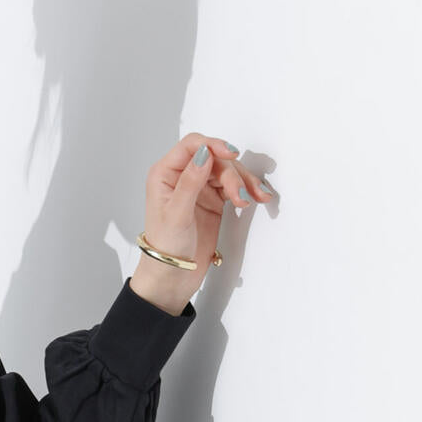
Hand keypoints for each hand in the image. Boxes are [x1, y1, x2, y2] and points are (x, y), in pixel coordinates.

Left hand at [141, 132, 272, 297]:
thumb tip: (204, 154)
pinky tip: (256, 197)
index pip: (192, 146)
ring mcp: (199, 188)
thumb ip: (190, 182)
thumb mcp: (176, 213)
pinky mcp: (213, 200)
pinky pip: (233, 186)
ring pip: (227, 172)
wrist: (174, 275)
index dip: (213, 145)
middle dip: (232, 174)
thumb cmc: (166, 247)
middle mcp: (181, 177)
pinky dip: (246, 190)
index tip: (232, 154)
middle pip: (215, 159)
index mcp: (165, 174)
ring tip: (251, 199)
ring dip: (242, 182)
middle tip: (240, 195)